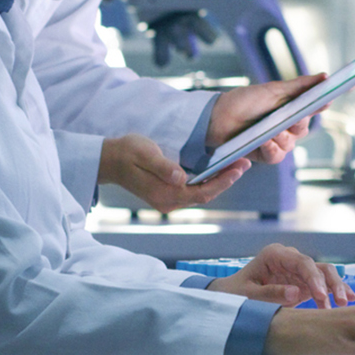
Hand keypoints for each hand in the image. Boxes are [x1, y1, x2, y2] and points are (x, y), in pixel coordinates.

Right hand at [100, 134, 246, 211]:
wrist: (110, 160)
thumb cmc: (127, 152)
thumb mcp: (145, 153)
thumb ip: (163, 166)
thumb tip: (181, 177)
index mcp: (165, 194)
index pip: (202, 192)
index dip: (223, 182)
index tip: (239, 168)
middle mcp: (168, 202)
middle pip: (205, 195)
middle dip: (226, 180)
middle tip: (244, 164)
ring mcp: (168, 201)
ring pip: (201, 194)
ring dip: (219, 181)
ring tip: (237, 166)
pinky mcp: (167, 195)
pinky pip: (193, 192)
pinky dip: (208, 182)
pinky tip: (218, 171)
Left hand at [206, 244, 354, 306]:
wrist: (231, 296)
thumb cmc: (235, 293)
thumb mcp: (248, 295)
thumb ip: (270, 293)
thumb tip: (295, 293)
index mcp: (275, 254)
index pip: (302, 263)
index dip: (313, 278)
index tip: (320, 296)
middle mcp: (290, 259)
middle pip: (317, 266)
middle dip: (331, 283)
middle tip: (339, 302)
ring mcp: (298, 271)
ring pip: (324, 274)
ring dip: (336, 288)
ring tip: (344, 304)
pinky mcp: (302, 283)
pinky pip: (322, 284)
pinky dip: (333, 291)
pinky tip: (348, 300)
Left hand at [210, 73, 327, 165]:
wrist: (218, 117)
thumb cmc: (244, 100)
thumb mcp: (273, 90)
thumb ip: (300, 86)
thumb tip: (324, 77)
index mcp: (290, 108)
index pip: (313, 107)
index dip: (323, 103)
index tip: (330, 98)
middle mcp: (286, 126)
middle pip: (303, 129)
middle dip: (296, 123)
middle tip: (289, 117)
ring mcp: (276, 141)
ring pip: (290, 144)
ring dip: (279, 136)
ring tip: (267, 130)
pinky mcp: (264, 154)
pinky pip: (277, 156)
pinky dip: (271, 149)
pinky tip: (264, 142)